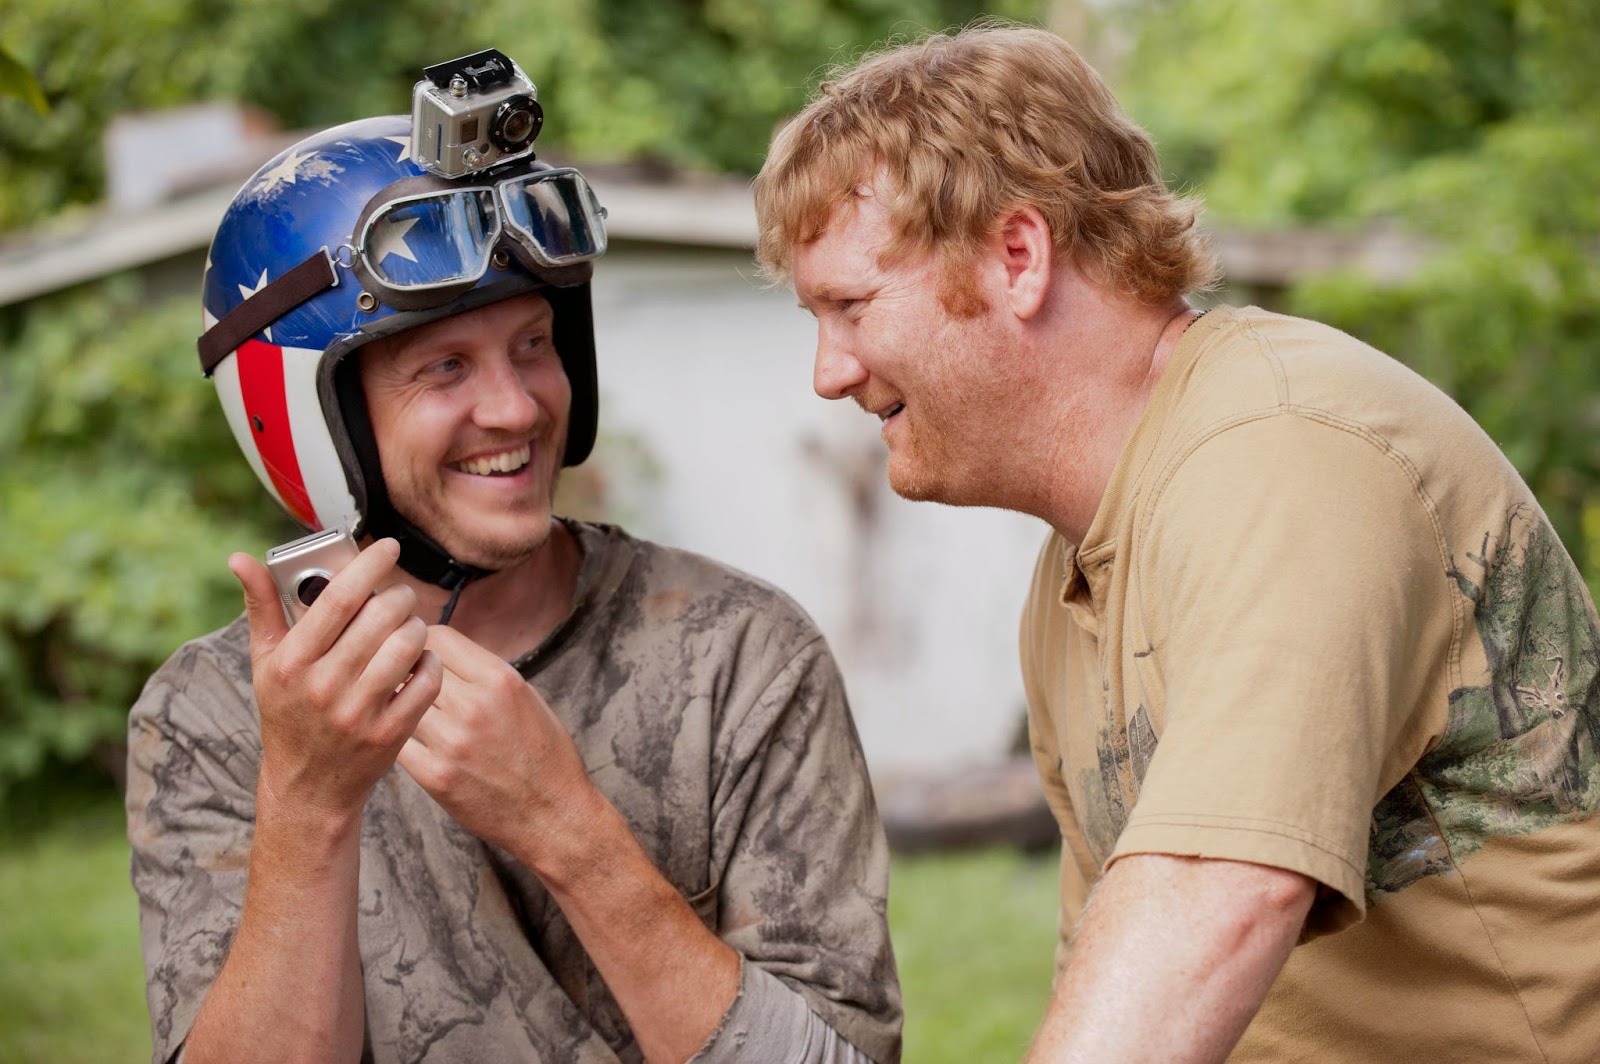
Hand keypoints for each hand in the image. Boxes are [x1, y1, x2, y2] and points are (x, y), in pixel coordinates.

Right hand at [230, 539, 441, 822]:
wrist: (308, 788)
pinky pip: (427, 681)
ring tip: (410, 628)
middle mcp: (323, 686)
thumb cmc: (288, 713)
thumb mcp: (265, 664)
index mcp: (291, 663)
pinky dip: (431, 663)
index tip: (389, 547)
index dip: (370, 565)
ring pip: (408, 645)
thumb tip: (239, 558)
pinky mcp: (389, 735)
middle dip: (400, 597)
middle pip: (381, 617)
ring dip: (418, 627)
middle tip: (401, 597)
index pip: (340, 598)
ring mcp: (358, 713)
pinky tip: (421, 660)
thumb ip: (261, 607)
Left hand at [397, 624, 598, 865]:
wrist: (553, 814)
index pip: (438, 636)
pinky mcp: (436, 777)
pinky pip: (399, 743)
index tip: (422, 655)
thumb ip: (484, 673)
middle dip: (408, 672)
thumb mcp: (526, 698)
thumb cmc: (544, 754)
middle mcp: (474, 706)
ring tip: (411, 716)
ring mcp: (452, 742)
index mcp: (500, 679)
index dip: (425, 643)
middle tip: (408, 684)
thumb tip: (443, 653)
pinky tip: (416, 746)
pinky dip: (402, 741)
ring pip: (400, 703)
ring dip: (401, 707)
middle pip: (413, 666)